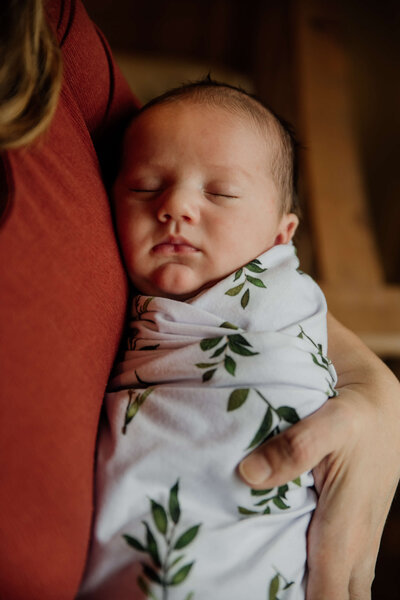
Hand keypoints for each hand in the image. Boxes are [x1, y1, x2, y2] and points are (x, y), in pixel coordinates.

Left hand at [238, 316, 399, 599]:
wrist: (383, 405)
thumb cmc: (357, 416)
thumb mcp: (328, 423)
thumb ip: (294, 448)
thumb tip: (249, 474)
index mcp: (347, 530)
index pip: (329, 598)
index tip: (268, 599)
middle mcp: (355, 544)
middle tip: (263, 595)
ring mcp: (358, 540)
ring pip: (342, 588)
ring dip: (313, 593)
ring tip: (272, 589)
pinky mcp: (353, 529)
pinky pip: (341, 571)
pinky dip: (320, 580)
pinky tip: (293, 574)